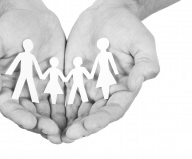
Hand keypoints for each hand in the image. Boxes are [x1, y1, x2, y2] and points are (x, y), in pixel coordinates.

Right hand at [0, 2, 65, 143]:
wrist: (33, 16)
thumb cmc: (10, 27)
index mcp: (5, 86)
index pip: (10, 107)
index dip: (19, 116)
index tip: (31, 122)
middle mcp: (22, 91)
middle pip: (30, 114)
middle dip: (41, 126)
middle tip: (53, 133)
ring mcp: (40, 88)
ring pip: (47, 112)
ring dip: (56, 124)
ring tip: (66, 134)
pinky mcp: (56, 82)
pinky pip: (62, 99)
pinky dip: (68, 111)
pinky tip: (76, 118)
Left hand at [63, 0, 159, 141]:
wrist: (106, 14)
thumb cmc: (128, 27)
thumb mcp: (142, 43)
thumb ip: (145, 65)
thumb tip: (135, 85)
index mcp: (122, 88)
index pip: (112, 110)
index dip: (100, 120)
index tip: (86, 126)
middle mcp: (104, 92)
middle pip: (92, 115)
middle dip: (80, 127)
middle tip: (66, 136)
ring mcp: (87, 86)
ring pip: (76, 110)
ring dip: (66, 123)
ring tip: (53, 133)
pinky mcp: (72, 78)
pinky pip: (63, 95)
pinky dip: (56, 107)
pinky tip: (46, 115)